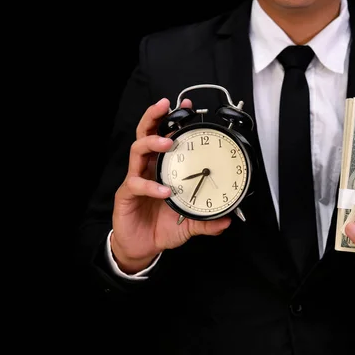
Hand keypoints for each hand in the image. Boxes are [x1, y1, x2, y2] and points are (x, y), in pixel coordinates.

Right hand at [111, 98, 230, 273]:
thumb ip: (208, 221)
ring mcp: (136, 180)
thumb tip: (228, 220)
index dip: (173, 121)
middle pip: (145, 134)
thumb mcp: (190, 223)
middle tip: (166, 106)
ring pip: (137, 150)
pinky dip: (151, 186)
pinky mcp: (126, 195)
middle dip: (154, 117)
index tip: (186, 107)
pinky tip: (164, 190)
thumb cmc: (162, 228)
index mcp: (163, 169)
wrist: (143, 247)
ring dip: (152, 143)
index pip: (165, 138)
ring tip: (167, 142)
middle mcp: (148, 170)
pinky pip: (136, 184)